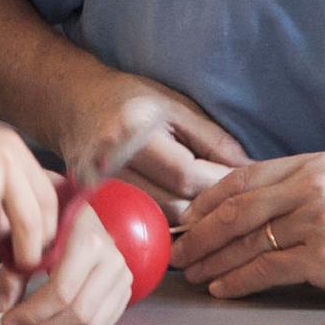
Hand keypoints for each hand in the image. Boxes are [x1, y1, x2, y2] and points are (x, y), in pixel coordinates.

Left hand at [0, 201, 132, 324]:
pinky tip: (60, 314)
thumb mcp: (27, 241)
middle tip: (18, 324)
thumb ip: (13, 274)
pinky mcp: (126, 290)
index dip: (31, 313)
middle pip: (77, 313)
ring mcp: (123, 276)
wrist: (82, 217)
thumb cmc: (53, 227)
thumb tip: (3, 309)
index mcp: (88, 242)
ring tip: (38, 318)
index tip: (8, 318)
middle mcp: (111, 260)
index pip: (61, 292)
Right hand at [57, 72, 247, 220]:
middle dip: (207, 208)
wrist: (74, 103)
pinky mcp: (89, 201)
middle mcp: (111, 161)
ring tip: (211, 213)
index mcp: (135, 131)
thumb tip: (250, 170)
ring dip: (187, 221)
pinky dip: (162, 225)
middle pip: (171, 204)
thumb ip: (213, 140)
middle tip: (232, 205)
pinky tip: (181, 219)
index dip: (220, 185)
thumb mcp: (176, 106)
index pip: (186, 174)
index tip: (245, 187)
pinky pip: (135, 223)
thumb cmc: (131, 100)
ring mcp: (95, 185)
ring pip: (155, 221)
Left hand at [171, 153, 324, 304]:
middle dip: (197, 232)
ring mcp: (321, 220)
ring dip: (211, 260)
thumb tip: (250, 208)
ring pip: (246, 240)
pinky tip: (222, 288)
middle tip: (176, 251)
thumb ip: (303, 191)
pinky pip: (266, 268)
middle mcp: (314, 186)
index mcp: (316, 164)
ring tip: (192, 273)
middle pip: (235, 208)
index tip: (185, 219)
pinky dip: (237, 280)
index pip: (243, 177)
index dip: (206, 200)